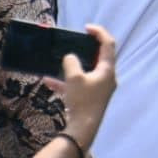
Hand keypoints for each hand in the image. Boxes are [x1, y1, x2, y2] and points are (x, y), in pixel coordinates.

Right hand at [60, 25, 117, 149]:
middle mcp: (107, 78)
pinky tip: (48, 81)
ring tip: (59, 60)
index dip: (99, 32)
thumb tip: (70, 57)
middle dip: (85, 49)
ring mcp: (100, 88)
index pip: (108, 44)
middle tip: (75, 42)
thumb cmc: (82, 101)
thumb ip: (71, 62)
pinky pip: (79, 84)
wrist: (83, 129)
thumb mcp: (74, 78)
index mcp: (108, 70)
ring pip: (87, 71)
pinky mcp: (91, 98)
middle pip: (99, 57)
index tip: (86, 28)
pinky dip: (67, 81)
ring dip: (72, 66)